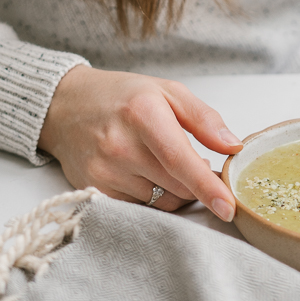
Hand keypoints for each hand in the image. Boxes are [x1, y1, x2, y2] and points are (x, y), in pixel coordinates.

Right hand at [38, 66, 241, 218]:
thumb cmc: (123, 96)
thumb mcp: (168, 92)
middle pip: (176, 187)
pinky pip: (138, 208)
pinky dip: (150, 196)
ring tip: (161, 162)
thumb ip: (204, 118)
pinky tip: (142, 173)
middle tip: (194, 162)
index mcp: (143, 114)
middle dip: (195, 182)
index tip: (228, 207)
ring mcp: (104, 171)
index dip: (207, 187)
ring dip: (173, 191)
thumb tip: (233, 146)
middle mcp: (120, 146)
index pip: (181, 160)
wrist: (67, 105)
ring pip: (160, 202)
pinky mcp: (94, 190)